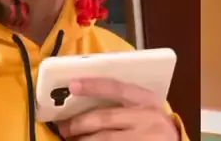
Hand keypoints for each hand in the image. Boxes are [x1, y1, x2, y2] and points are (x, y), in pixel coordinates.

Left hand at [57, 78, 179, 139]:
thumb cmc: (156, 125)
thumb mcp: (147, 108)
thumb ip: (126, 103)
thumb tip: (88, 101)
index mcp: (147, 99)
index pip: (117, 87)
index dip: (94, 85)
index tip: (73, 85)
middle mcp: (147, 117)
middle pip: (106, 118)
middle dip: (81, 123)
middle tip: (64, 127)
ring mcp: (144, 138)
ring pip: (106, 139)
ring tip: (72, 140)